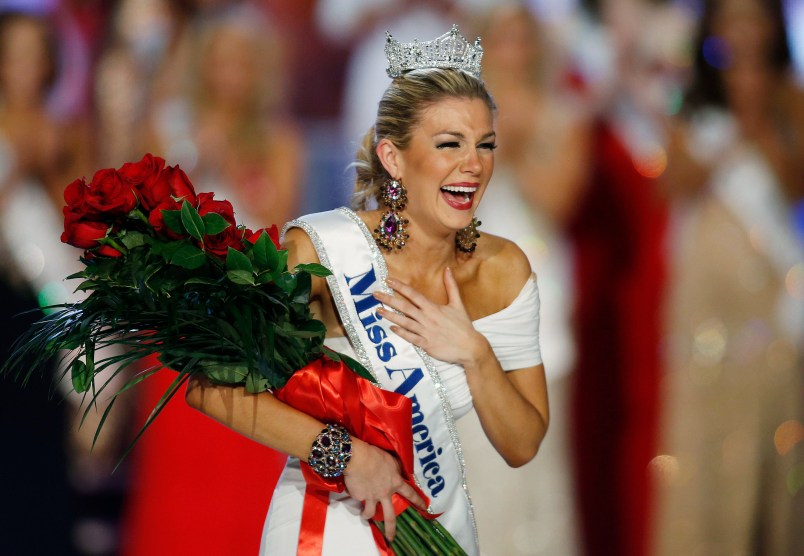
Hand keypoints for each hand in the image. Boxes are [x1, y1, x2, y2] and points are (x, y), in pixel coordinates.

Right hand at [343, 438, 425, 540]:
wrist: (358, 458)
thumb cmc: (375, 455)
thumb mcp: (390, 459)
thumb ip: (395, 468)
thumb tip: (397, 471)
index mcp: (395, 482)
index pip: (410, 493)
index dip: (418, 501)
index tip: (424, 508)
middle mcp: (385, 493)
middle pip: (390, 516)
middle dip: (391, 529)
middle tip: (391, 538)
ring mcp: (372, 497)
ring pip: (371, 513)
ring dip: (367, 515)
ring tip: (365, 514)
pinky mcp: (360, 496)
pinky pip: (358, 499)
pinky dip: (357, 496)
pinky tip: (355, 489)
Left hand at [374, 267, 488, 366]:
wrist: (470, 347)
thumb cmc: (463, 325)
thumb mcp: (458, 303)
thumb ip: (451, 286)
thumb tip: (447, 269)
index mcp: (433, 308)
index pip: (414, 294)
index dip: (400, 287)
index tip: (388, 281)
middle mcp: (427, 318)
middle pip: (404, 307)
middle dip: (389, 299)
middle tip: (375, 294)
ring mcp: (425, 332)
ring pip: (404, 322)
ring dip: (390, 316)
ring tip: (378, 310)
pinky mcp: (426, 344)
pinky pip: (410, 337)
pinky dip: (400, 332)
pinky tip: (391, 328)